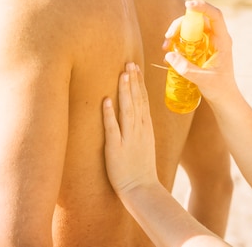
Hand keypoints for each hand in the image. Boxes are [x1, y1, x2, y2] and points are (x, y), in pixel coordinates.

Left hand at [103, 63, 159, 194]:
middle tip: (129, 62)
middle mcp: (139, 129)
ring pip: (128, 110)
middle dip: (133, 81)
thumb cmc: (140, 167)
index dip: (138, 82)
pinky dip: (109, 114)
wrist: (142, 188)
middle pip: (136, 100)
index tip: (135, 66)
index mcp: (146, 127)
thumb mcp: (145, 142)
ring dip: (125, 91)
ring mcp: (129, 138)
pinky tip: (106, 100)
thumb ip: (140, 126)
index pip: (143, 99)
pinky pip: (112, 128)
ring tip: (122, 74)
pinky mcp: (116, 148)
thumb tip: (135, 111)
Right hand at [163, 0, 238, 103]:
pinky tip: (169, 55)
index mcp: (222, 40)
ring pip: (190, 29)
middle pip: (197, 20)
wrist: (223, 99)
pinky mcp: (200, 50)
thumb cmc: (219, 89)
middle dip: (180, 24)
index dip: (203, 7)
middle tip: (168, 36)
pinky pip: (187, 40)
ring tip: (165, 47)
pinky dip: (176, 43)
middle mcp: (216, 38)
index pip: (215, 16)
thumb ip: (186, 68)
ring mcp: (207, 43)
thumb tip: (169, 54)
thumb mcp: (203, 80)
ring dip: (176, 33)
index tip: (188, 5)